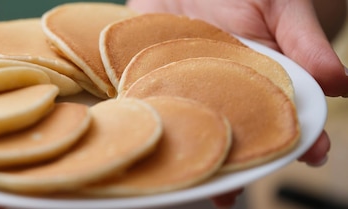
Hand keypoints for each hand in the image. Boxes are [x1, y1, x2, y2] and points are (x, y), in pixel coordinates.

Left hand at [126, 0, 341, 207]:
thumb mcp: (281, 9)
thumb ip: (304, 44)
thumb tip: (340, 84)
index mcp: (261, 77)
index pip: (282, 113)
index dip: (297, 137)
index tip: (310, 155)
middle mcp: (224, 87)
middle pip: (233, 131)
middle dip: (234, 161)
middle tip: (231, 192)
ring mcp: (187, 83)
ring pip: (191, 124)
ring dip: (190, 153)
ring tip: (189, 182)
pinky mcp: (150, 73)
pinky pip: (147, 100)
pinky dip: (146, 121)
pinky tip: (144, 140)